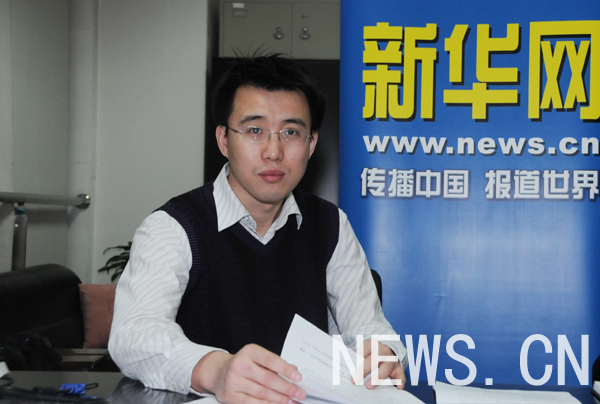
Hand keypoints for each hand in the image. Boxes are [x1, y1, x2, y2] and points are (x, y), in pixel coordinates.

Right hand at [191, 343, 305, 403]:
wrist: (218, 372)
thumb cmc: (243, 364)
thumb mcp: (257, 357)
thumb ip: (274, 364)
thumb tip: (294, 371)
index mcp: (249, 351)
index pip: (270, 360)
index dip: (285, 369)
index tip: (298, 377)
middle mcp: (240, 364)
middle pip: (268, 379)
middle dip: (287, 388)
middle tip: (299, 393)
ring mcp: (233, 380)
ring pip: (262, 393)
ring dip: (279, 399)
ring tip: (291, 401)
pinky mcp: (230, 395)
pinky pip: (252, 403)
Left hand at [353, 339, 405, 389]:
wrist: (387, 349)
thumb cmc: (371, 353)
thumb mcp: (363, 351)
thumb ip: (357, 358)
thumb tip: (349, 369)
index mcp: (373, 344)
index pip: (364, 349)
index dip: (357, 357)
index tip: (350, 366)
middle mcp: (383, 350)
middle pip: (373, 359)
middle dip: (363, 370)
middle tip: (355, 380)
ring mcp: (392, 359)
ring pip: (386, 367)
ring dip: (377, 377)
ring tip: (368, 386)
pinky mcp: (398, 368)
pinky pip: (401, 374)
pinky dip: (400, 381)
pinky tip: (398, 387)